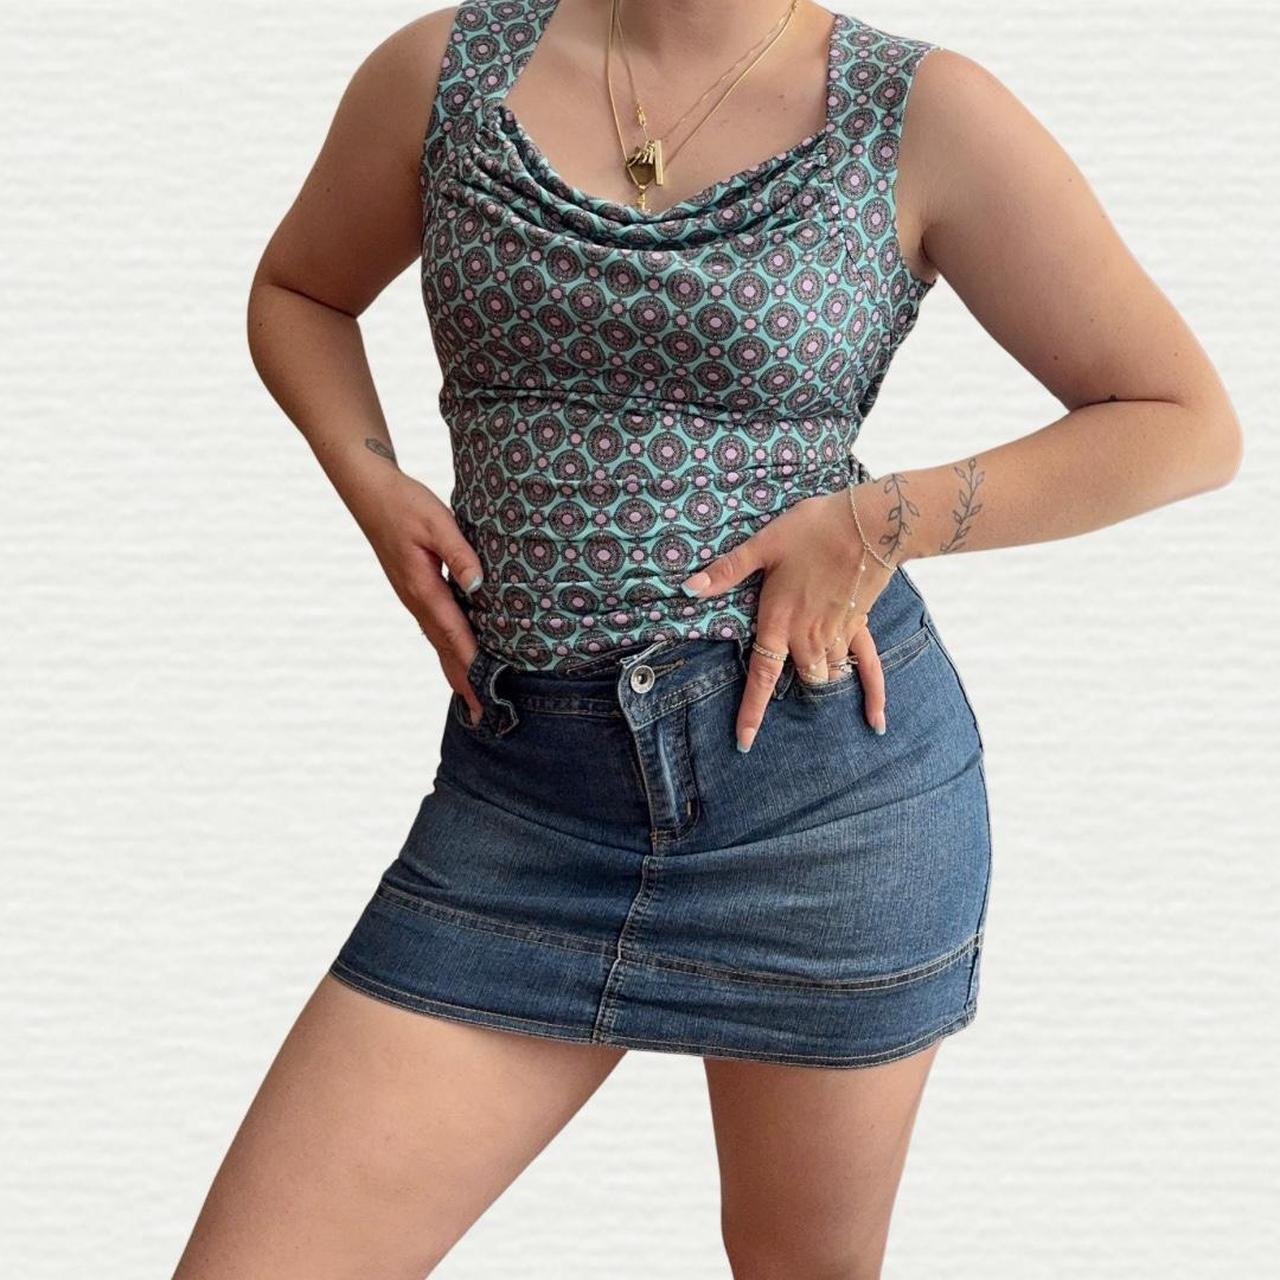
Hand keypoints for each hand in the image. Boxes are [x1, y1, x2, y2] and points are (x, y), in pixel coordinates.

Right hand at [350, 469, 486, 723]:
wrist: (369, 492)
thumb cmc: (405, 502)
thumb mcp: (438, 521)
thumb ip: (460, 553)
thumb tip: (480, 585)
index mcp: (423, 587)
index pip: (454, 634)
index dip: (472, 664)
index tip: (486, 692)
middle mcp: (416, 600)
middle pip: (444, 649)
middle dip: (464, 682)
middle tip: (483, 716)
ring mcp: (412, 597)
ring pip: (437, 642)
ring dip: (455, 671)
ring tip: (472, 700)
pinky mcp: (413, 591)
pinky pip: (433, 629)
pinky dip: (447, 650)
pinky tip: (455, 659)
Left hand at [679, 482, 907, 751]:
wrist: (869, 522)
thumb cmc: (813, 529)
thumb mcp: (763, 545)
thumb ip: (728, 570)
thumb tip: (689, 587)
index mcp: (779, 622)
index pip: (761, 678)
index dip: (751, 711)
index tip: (744, 742)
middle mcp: (808, 637)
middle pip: (800, 678)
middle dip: (792, 684)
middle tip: (785, 675)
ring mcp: (838, 635)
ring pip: (828, 675)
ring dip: (821, 679)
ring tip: (814, 674)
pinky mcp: (862, 626)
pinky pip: (870, 669)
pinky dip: (873, 696)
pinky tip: (876, 722)